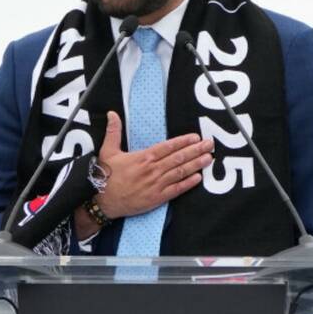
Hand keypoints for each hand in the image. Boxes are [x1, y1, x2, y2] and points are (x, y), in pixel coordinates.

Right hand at [93, 111, 212, 219]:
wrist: (102, 200)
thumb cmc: (106, 175)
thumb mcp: (108, 150)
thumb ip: (113, 131)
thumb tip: (112, 114)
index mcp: (143, 157)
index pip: (168, 146)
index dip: (183, 141)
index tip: (195, 137)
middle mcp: (152, 169)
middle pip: (178, 157)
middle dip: (196, 150)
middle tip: (209, 144)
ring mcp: (156, 184)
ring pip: (180, 172)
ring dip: (196, 164)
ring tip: (208, 158)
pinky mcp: (157, 198)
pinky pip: (176, 189)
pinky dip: (188, 183)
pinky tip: (198, 178)